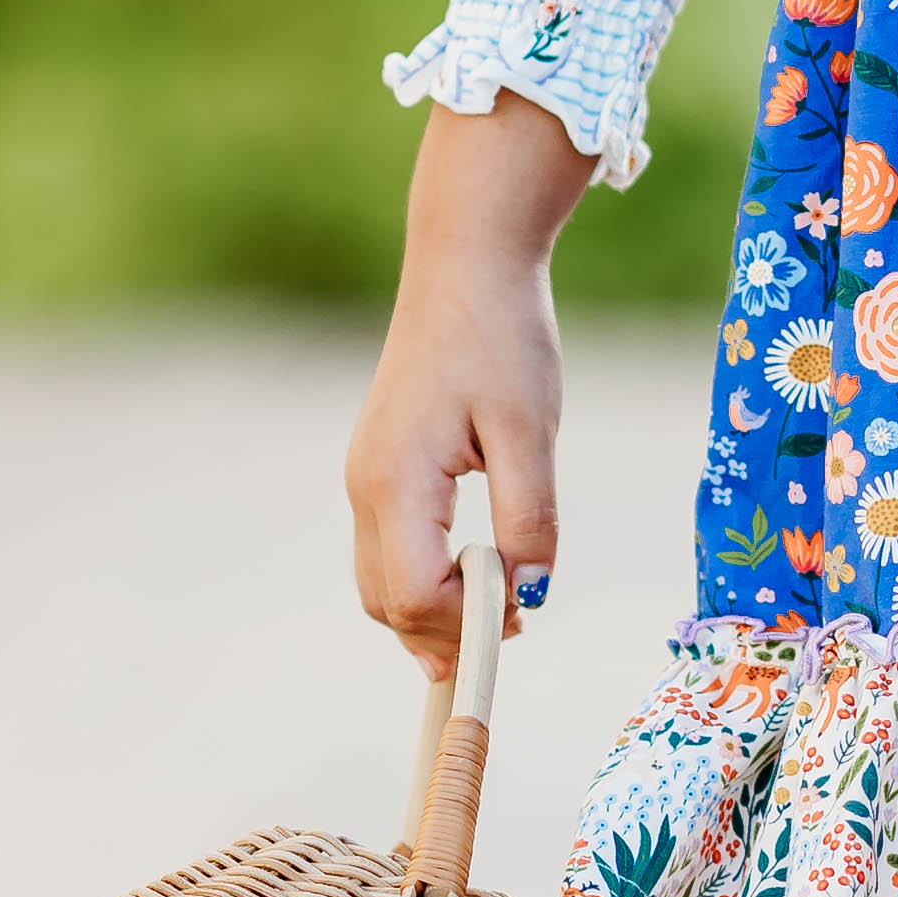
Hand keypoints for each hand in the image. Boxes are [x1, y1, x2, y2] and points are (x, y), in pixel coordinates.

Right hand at [347, 94, 596, 675]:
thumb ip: (529, 517)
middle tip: (518, 627)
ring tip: (503, 610)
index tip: (525, 616)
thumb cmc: (502, 338)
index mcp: (396, 480)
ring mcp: (365, 478)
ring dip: (433, 612)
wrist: (466, 266)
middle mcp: (365, 487)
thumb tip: (532, 596)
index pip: (415, 593)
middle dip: (447, 631)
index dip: (467, 622)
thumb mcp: (529, 430)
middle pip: (387, 602)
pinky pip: (388, 551)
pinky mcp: (380, 468)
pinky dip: (424, 581)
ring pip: (380, 583)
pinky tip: (474, 578)